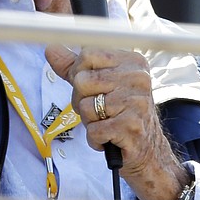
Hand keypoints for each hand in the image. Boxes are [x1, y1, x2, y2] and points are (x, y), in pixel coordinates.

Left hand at [45, 45, 189, 199]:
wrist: (148, 151)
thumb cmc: (120, 113)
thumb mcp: (99, 84)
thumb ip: (74, 66)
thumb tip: (51, 48)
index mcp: (131, 61)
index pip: (87, 54)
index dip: (79, 73)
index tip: (91, 88)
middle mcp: (137, 77)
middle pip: (82, 80)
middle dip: (82, 100)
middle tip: (99, 110)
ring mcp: (136, 102)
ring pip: (86, 107)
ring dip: (90, 122)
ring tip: (106, 123)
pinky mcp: (131, 127)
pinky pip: (94, 130)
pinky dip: (95, 139)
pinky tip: (109, 138)